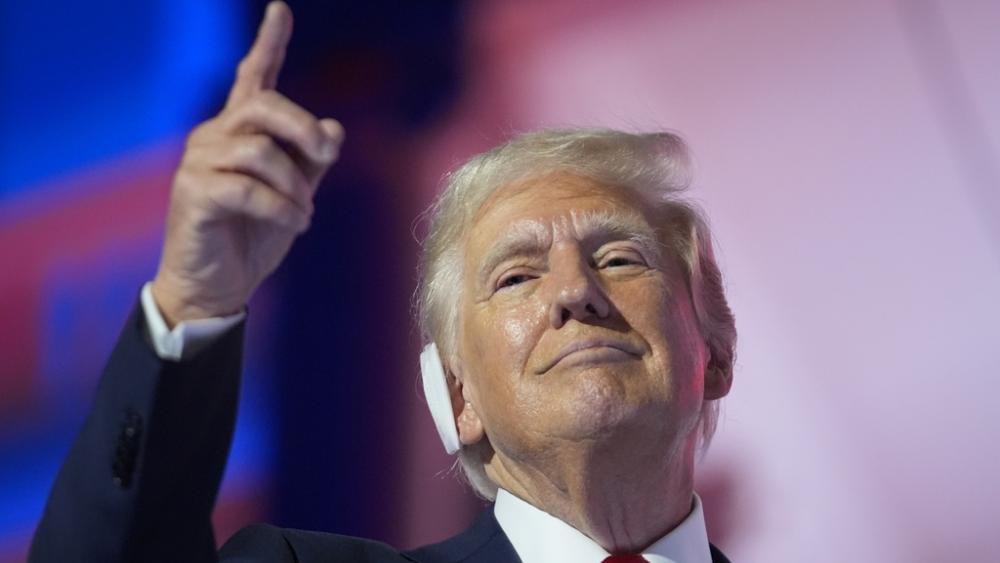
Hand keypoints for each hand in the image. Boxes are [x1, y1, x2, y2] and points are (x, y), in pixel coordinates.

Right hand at [151, 1, 341, 327]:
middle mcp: (214, 137)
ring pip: (260, 151)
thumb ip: (311, 162)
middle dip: (303, 129)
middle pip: (263, 105)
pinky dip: (281, 208)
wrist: (219, 286)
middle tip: (326, 160)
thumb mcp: (295, 195)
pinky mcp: (193, 192)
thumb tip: (334, 129)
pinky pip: (249, 189)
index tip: (281, 9)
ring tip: (304, 213)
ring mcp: (199, 162)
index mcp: (240, 132)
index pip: (253, 77)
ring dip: (295, 186)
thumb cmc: (254, 237)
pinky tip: (294, 223)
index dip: (269, 43)